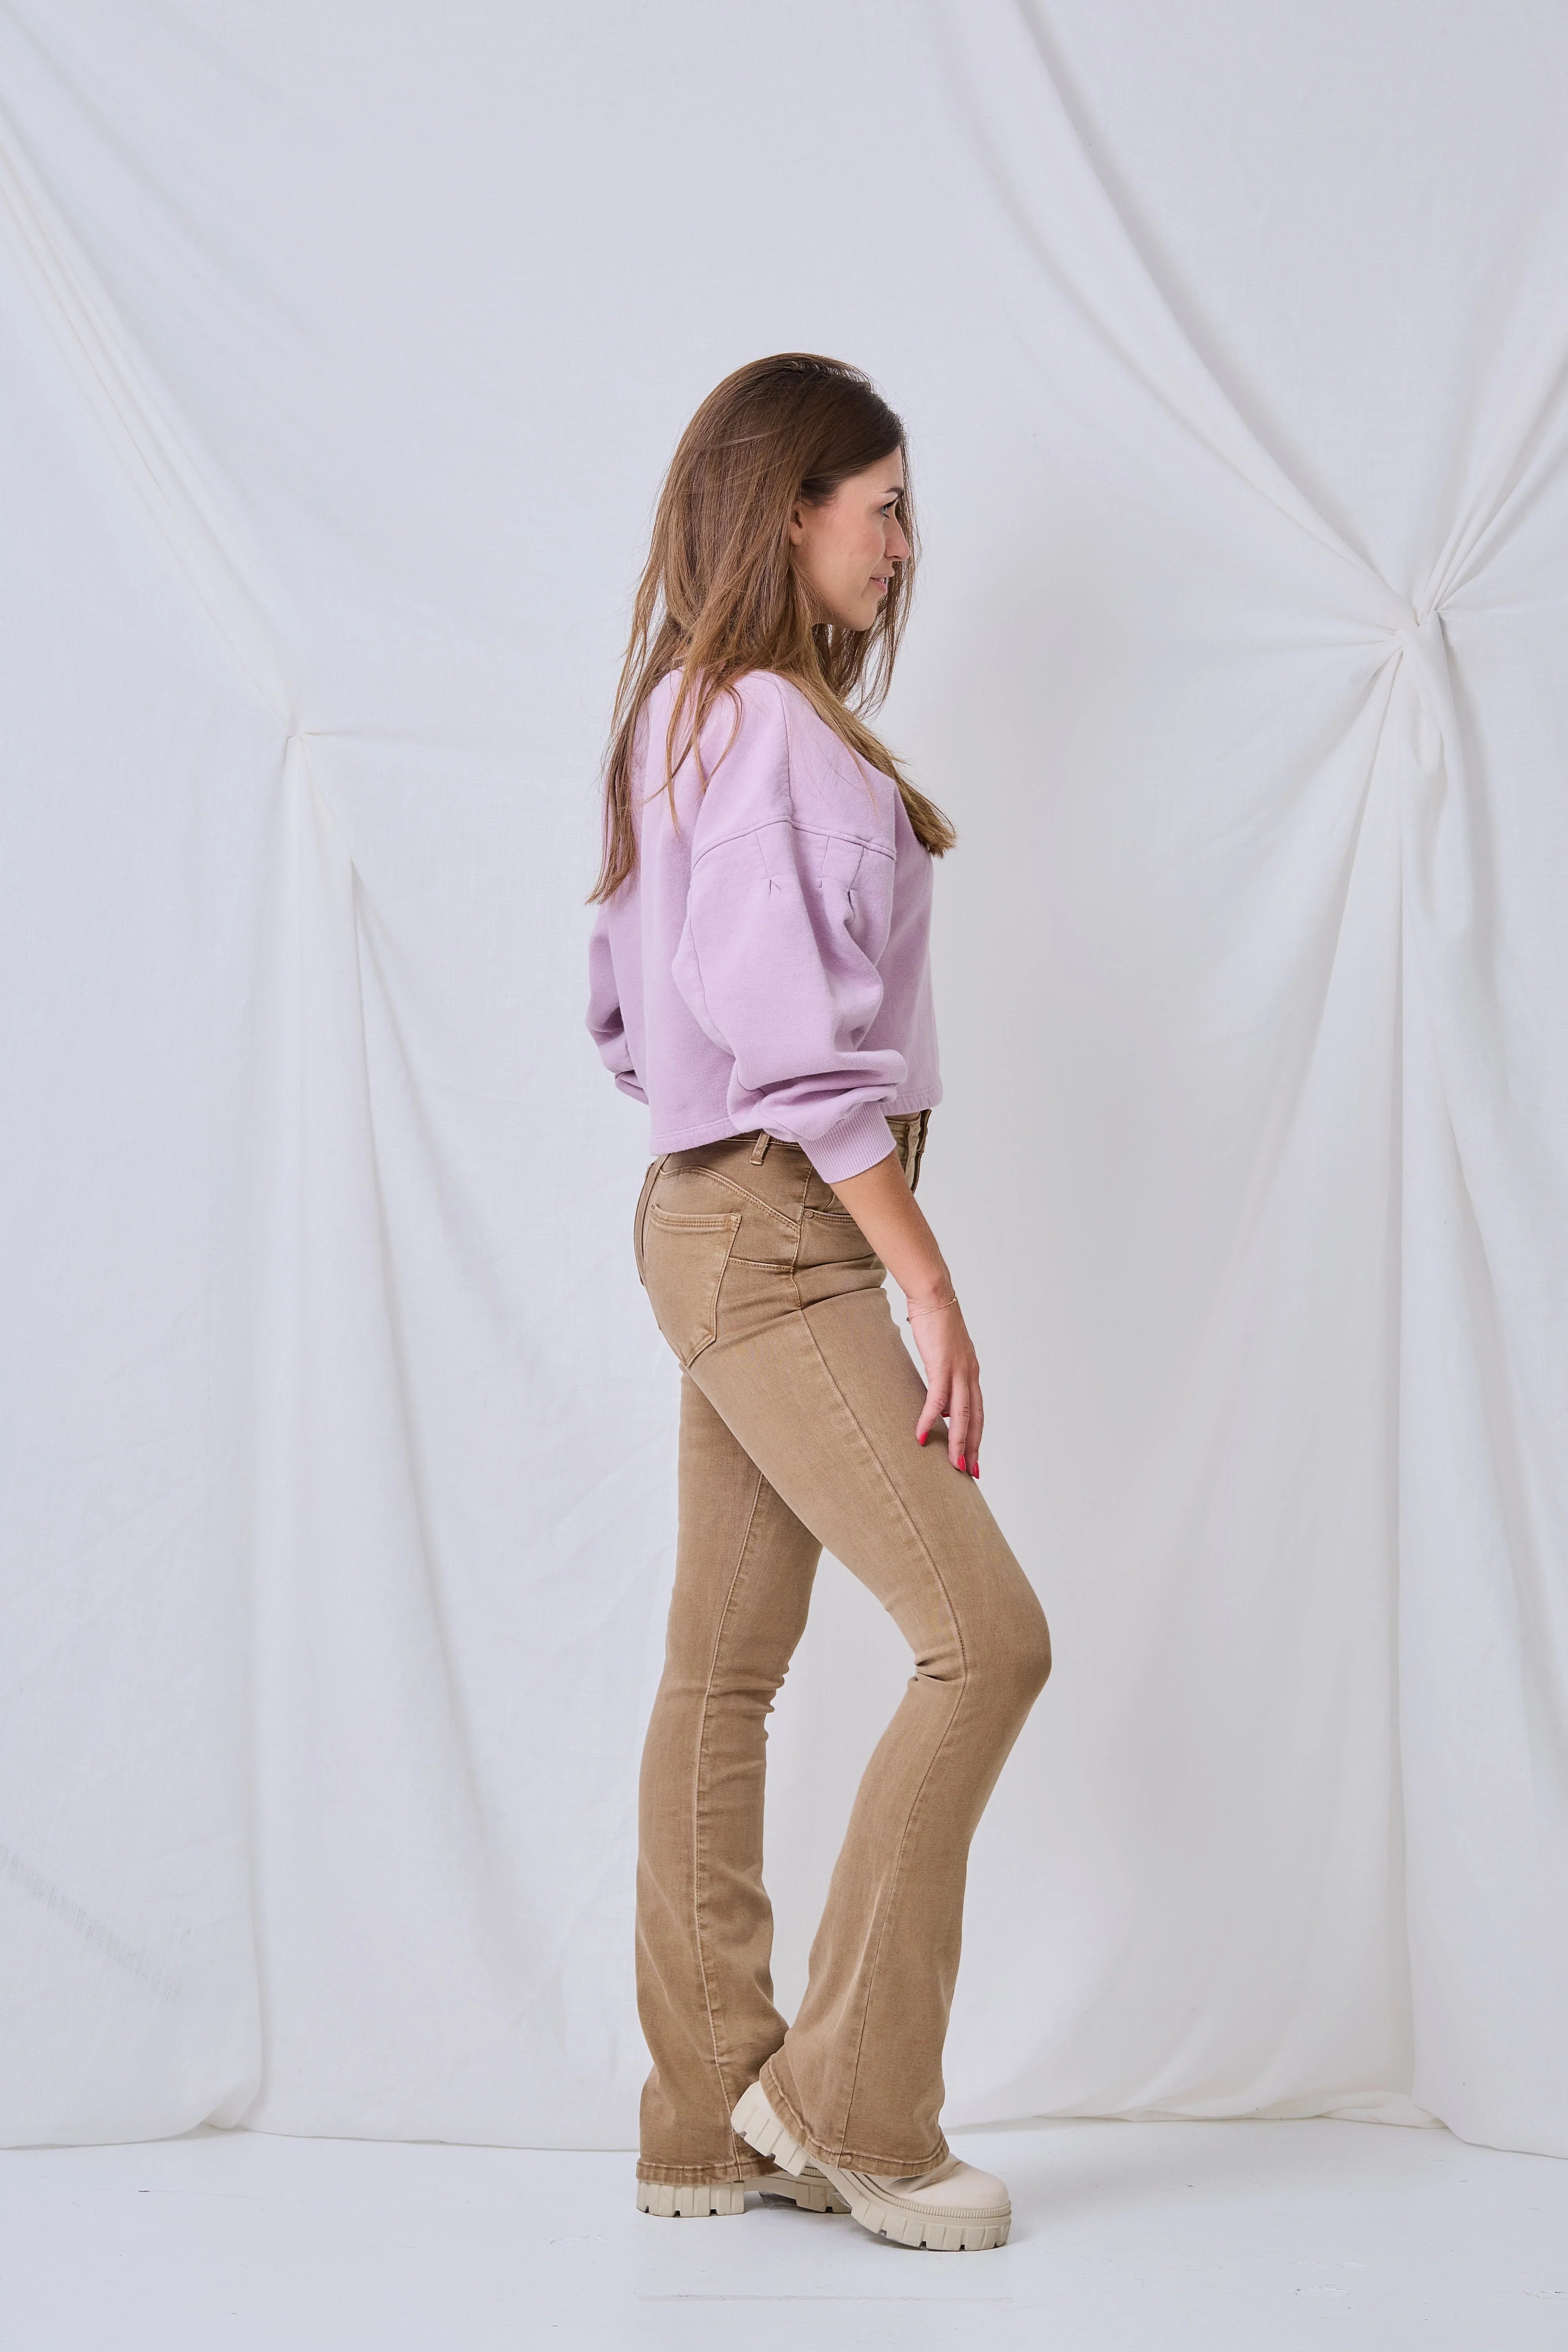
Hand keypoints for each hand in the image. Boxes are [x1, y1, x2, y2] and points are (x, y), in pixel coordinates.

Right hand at [906, 1294, 982, 1476]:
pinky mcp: (942, 1365)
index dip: (976, 1436)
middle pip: (975, 1418)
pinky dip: (930, 1420)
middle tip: (970, 1472)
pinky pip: (937, 1400)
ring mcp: (958, 1370)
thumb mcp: (942, 1355)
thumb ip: (945, 1380)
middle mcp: (970, 1374)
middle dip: (973, 1447)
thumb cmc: (934, 1321)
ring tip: (955, 1464)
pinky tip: (922, 1436)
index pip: (977, 1411)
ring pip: (961, 1415)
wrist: (933, 1295)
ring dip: (959, 1442)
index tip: (974, 1458)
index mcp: (971, 1372)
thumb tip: (942, 1408)